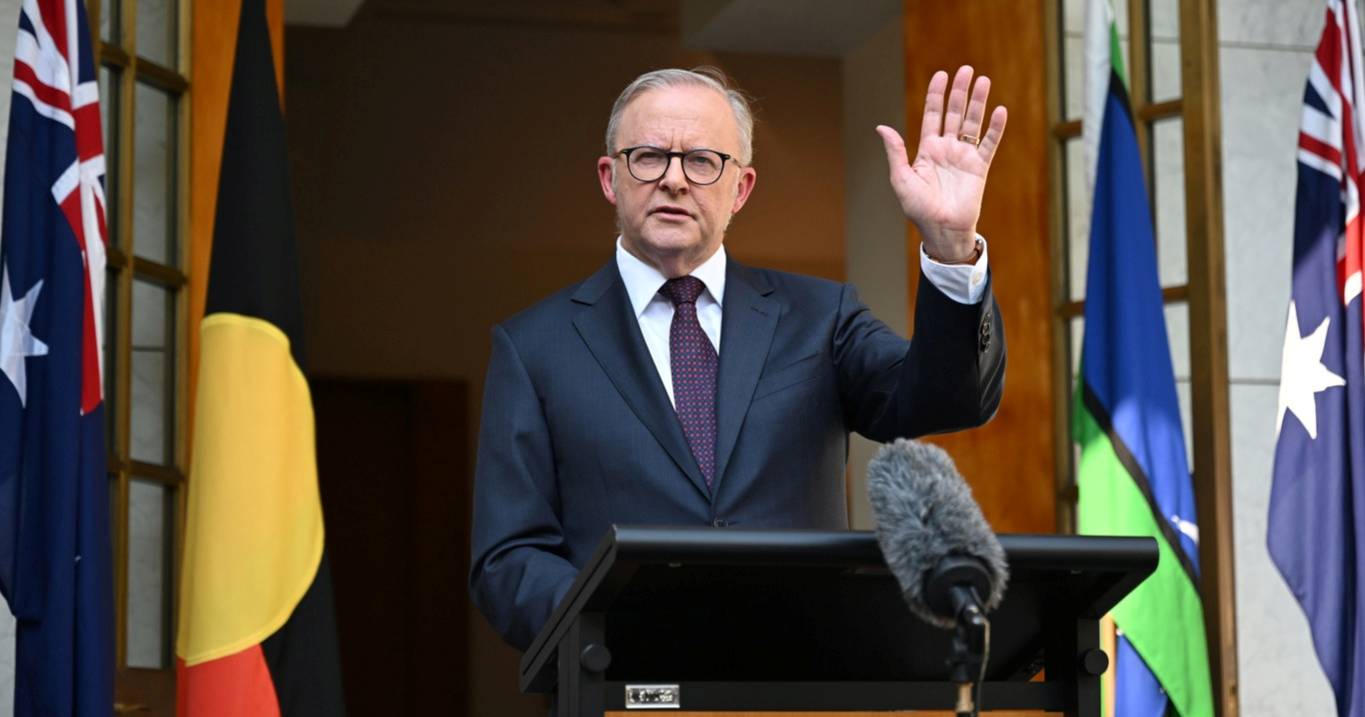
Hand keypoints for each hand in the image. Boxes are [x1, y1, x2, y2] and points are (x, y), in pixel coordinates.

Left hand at [877, 66, 1006, 261]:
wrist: (941, 230)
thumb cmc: (919, 208)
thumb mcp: (901, 178)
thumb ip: (895, 152)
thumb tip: (881, 127)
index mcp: (927, 149)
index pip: (933, 115)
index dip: (936, 95)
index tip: (941, 75)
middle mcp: (947, 149)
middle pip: (954, 113)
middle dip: (959, 91)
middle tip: (966, 69)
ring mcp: (964, 156)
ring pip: (972, 123)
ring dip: (978, 102)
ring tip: (984, 81)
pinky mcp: (980, 167)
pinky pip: (989, 144)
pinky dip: (995, 128)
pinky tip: (999, 111)